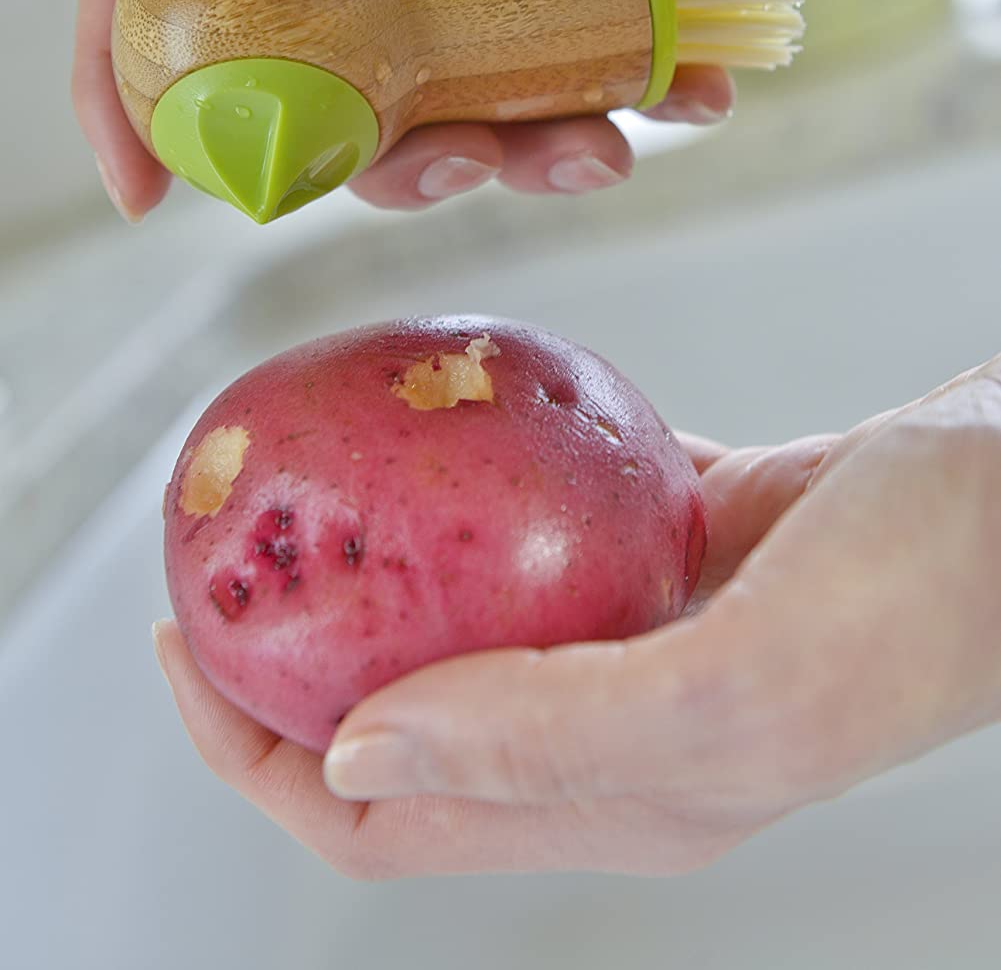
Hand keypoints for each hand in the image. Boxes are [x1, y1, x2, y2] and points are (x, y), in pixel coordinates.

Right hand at [74, 0, 883, 221]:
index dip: (128, 65)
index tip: (148, 184)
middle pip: (312, 59)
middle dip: (372, 146)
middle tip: (461, 169)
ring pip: (440, 87)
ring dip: (510, 145)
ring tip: (596, 149)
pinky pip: (561, 68)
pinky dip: (613, 104)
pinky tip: (681, 94)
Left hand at [153, 356, 1000, 877]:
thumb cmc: (926, 591)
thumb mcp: (745, 682)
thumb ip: (553, 733)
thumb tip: (356, 756)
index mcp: (620, 797)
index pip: (384, 815)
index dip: (262, 752)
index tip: (190, 639)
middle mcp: (615, 729)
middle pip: (401, 721)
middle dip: (287, 659)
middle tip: (223, 550)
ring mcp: (642, 636)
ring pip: (464, 618)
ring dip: (377, 567)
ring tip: (306, 481)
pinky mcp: (673, 548)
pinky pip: (545, 523)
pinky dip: (482, 482)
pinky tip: (448, 421)